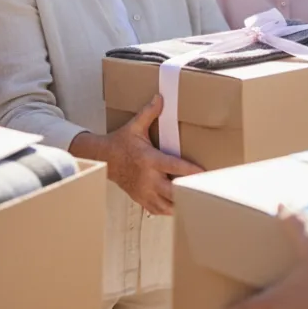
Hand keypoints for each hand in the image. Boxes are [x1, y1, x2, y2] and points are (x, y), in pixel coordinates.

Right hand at [74, 94, 201, 214]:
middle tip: (205, 190)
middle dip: (189, 192)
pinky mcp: (140, 199)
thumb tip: (160, 97)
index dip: (191, 171)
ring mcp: (144, 191)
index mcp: (149, 159)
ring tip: (195, 199)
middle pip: (173, 191)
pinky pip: (158, 210)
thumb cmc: (120, 143)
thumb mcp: (134, 127)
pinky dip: (170, 209)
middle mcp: (148, 178)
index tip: (205, 173)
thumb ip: (149, 113)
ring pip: (167, 205)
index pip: (174, 167)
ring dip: (181, 203)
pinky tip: (179, 204)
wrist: (102, 160)